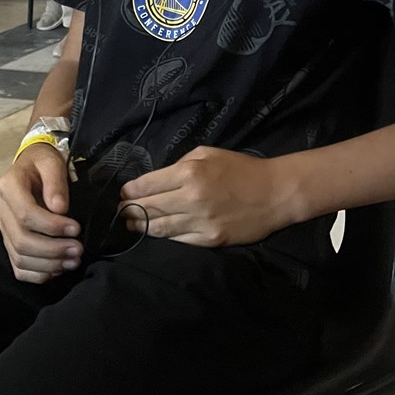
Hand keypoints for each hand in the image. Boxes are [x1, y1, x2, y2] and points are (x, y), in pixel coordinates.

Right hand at [0, 145, 82, 282]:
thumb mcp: (52, 162)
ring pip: (20, 258)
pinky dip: (39, 274)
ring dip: (49, 264)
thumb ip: (56, 181)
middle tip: (78, 249)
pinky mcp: (10, 243)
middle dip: (53, 249)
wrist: (33, 167)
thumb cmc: (43, 163)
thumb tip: (59, 209)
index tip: (76, 228)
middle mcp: (2, 210)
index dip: (51, 226)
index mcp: (9, 186)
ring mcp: (5, 229)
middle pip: (22, 240)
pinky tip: (59, 268)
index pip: (26, 214)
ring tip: (73, 260)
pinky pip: (19, 268)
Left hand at [120, 146, 303, 246]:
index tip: (122, 193)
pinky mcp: (210, 240)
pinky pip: (179, 241)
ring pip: (160, 228)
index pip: (148, 185)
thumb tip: (160, 178)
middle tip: (120, 211)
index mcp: (189, 173)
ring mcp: (200, 223)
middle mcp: (191, 199)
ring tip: (131, 224)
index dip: (130, 191)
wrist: (274, 193)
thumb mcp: (208, 154)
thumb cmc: (240, 168)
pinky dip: (164, 237)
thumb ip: (181, 164)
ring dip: (142, 226)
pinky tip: (155, 234)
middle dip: (130, 210)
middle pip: (150, 208)